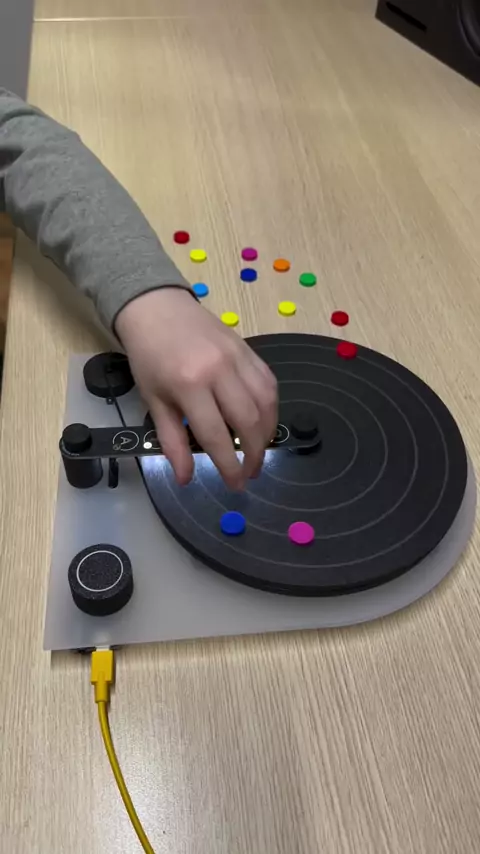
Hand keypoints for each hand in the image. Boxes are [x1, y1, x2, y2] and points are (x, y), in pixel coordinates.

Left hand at [115, 288, 277, 488]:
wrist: (157, 308)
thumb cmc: (149, 357)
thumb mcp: (153, 401)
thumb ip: (172, 441)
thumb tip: (185, 478)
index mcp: (189, 385)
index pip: (217, 435)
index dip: (229, 465)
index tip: (235, 484)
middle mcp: (219, 371)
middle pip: (249, 422)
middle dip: (254, 454)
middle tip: (250, 472)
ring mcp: (238, 357)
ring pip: (266, 403)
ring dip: (267, 433)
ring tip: (258, 450)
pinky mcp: (248, 348)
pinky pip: (268, 383)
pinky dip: (270, 407)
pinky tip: (263, 422)